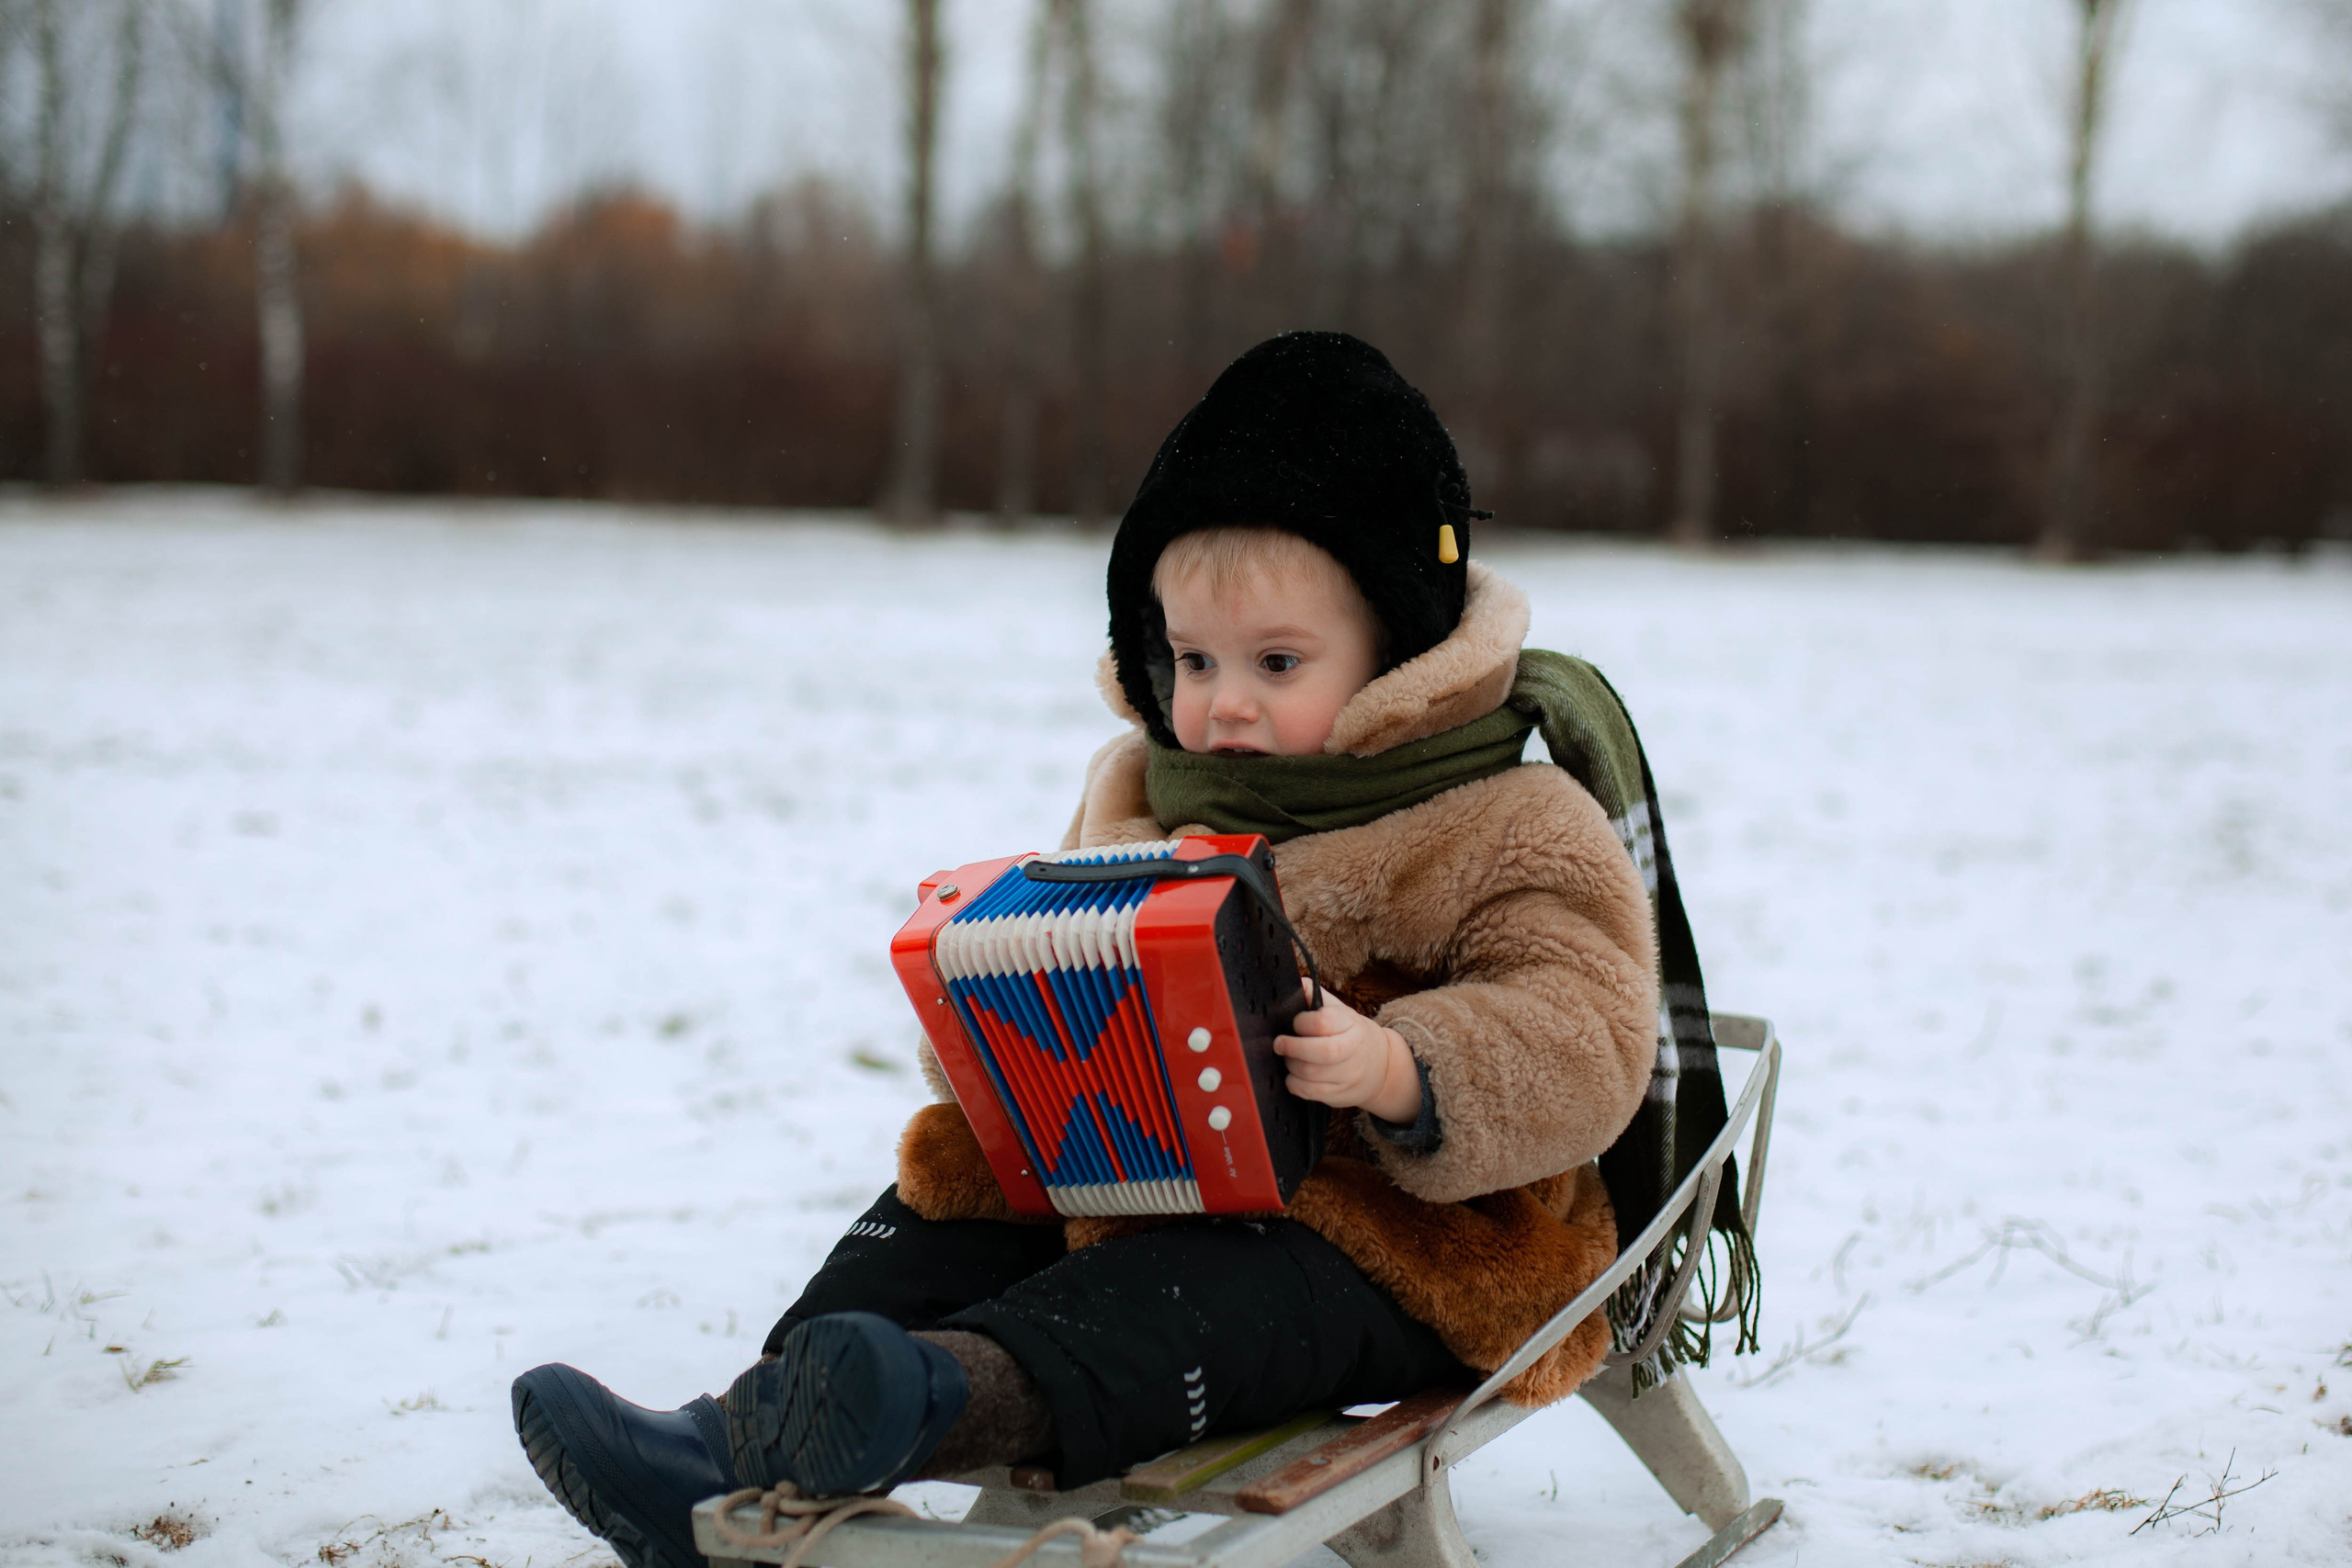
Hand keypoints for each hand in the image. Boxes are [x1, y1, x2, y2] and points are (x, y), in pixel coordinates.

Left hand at [1274, 994, 1421, 1123]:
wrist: (1381, 1067)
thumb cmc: (1352, 1035)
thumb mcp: (1342, 1012)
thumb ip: (1318, 998)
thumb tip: (1297, 984)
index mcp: (1352, 1025)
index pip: (1323, 1022)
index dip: (1302, 1022)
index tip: (1296, 1023)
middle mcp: (1353, 1051)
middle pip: (1321, 1052)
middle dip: (1293, 1047)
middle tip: (1280, 1043)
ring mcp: (1348, 1075)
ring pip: (1311, 1074)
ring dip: (1291, 1065)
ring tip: (1289, 1058)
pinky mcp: (1339, 1095)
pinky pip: (1310, 1092)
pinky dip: (1294, 1084)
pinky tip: (1293, 1076)